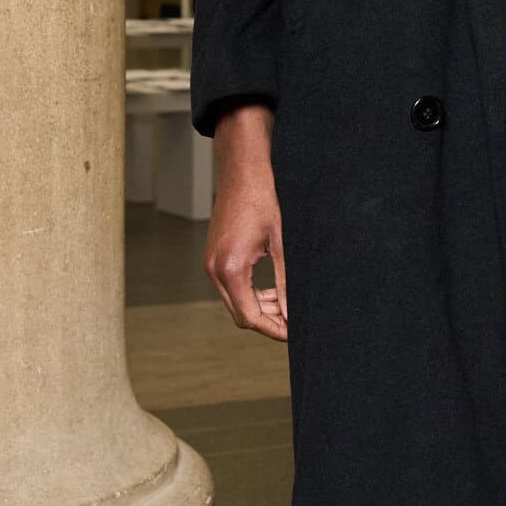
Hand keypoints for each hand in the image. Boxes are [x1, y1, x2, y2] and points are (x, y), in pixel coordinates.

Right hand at [206, 102, 286, 340]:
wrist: (242, 172)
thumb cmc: (263, 200)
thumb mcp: (282, 244)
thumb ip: (286, 283)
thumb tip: (292, 313)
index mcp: (231, 268)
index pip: (250, 317)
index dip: (273, 329)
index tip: (293, 333)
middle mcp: (215, 269)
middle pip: (240, 314)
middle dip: (268, 321)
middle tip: (294, 320)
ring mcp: (211, 263)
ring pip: (235, 302)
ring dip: (260, 307)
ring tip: (286, 303)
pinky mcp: (214, 257)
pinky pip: (231, 287)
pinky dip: (251, 293)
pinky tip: (271, 289)